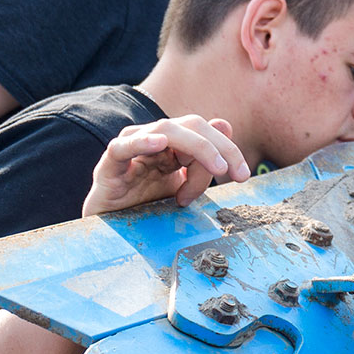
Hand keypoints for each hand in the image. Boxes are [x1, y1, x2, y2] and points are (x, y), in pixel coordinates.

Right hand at [85, 115, 248, 214]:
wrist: (111, 230)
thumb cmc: (147, 205)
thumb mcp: (184, 184)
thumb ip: (203, 160)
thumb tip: (226, 124)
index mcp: (170, 143)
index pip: (204, 131)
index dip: (228, 149)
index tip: (243, 175)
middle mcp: (150, 139)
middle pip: (190, 126)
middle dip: (218, 148)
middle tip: (233, 174)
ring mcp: (129, 149)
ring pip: (166, 131)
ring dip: (197, 149)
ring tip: (215, 169)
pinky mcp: (109, 167)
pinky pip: (122, 148)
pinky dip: (141, 142)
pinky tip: (160, 144)